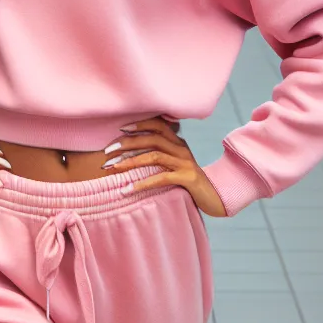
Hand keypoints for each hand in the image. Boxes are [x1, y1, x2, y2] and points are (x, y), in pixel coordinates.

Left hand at [102, 117, 226, 217]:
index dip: (139, 124)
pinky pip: (161, 178)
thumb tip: (131, 153)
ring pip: (154, 156)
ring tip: (113, 167)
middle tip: (107, 151)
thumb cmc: (188, 182)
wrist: (215, 198)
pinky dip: (142, 182)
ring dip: (130, 161)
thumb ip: (159, 155)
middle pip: (152, 139)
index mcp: (177, 142)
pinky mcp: (187, 178)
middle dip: (127, 143)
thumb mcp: (174, 164)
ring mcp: (185, 163)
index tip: (120, 129)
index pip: (158, 125)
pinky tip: (128, 188)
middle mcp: (181, 149)